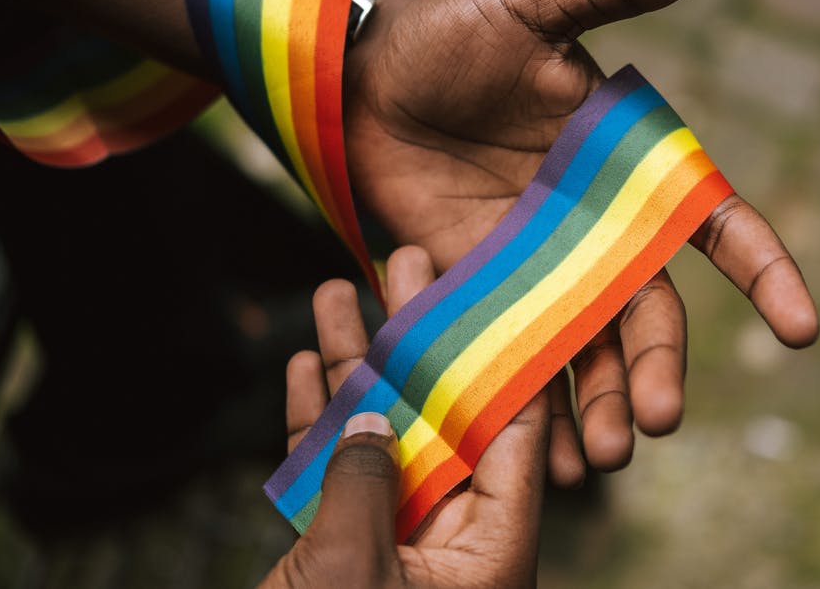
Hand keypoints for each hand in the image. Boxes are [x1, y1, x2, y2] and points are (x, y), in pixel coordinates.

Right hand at [263, 246, 546, 587]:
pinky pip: (333, 474)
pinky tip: (305, 363)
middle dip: (417, 340)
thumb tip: (371, 422)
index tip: (488, 290)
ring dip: (355, 366)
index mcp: (487, 551)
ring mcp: (394, 543)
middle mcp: (450, 541)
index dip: (499, 358)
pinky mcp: (337, 551)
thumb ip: (368, 485)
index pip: (514, 434)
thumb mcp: (355, 569)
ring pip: (379, 437)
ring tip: (334, 290)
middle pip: (442, 419)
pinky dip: (317, 421)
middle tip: (404, 262)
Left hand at [345, 0, 818, 485]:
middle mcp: (599, 238)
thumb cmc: (452, 36)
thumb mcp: (533, 3)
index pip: (716, 227)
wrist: (361, 83)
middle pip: (649, 317)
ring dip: (598, 411)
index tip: (802, 328)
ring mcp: (541, 279)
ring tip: (594, 461)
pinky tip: (529, 459)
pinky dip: (525, 415)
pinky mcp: (482, 304)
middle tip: (652, 422)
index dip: (765, 274)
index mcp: (631, 174)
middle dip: (657, 371)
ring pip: (587, 359)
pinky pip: (514, 368)